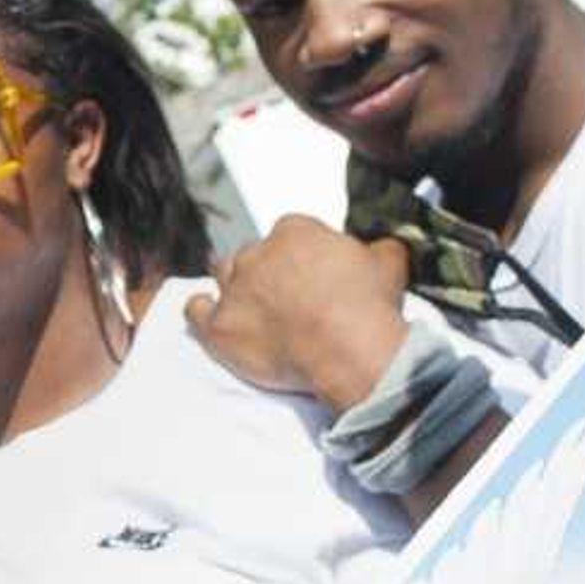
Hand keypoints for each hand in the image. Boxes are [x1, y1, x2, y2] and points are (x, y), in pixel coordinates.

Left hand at [184, 219, 412, 416]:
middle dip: (267, 270)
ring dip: (235, 285)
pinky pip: (195, 311)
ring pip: (223, 274)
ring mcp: (234, 290)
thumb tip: (378, 247)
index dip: (302, 255)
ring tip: (250, 304)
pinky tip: (207, 313)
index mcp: (294, 232)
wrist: (351, 351)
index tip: (314, 275)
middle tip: (286, 296)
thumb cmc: (370, 307)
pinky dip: (200, 311)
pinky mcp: (219, 326)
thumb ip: (377, 247)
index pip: (290, 234)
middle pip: (254, 254)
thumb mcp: (389, 263)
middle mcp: (257, 253)